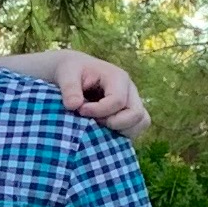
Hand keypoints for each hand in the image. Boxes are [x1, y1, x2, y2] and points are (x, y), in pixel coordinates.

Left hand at [9, 45, 148, 141]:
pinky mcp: (129, 115)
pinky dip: (121, 135)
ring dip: (120, 131)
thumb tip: (74, 105)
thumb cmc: (71, 71)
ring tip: (97, 126)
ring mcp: (132, 103)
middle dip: (113, 123)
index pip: (117, 101)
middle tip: (92, 121)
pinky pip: (136, 130)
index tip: (79, 110)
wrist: (73, 73)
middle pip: (136, 114)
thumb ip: (69, 88)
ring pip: (141, 123)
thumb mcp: (66, 73)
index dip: (98, 111)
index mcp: (117, 77)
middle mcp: (130, 91)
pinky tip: (102, 132)